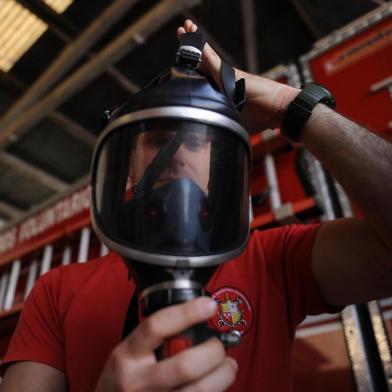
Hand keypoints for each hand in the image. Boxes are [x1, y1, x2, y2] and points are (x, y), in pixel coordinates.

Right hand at [95, 297, 237, 390]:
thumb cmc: (124, 380)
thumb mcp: (129, 353)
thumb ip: (156, 337)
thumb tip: (196, 317)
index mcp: (127, 356)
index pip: (157, 326)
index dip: (187, 312)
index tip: (209, 305)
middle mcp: (137, 383)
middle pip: (186, 365)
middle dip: (213, 352)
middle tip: (218, 346)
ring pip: (200, 391)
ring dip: (223, 375)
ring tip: (227, 366)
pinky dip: (217, 390)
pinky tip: (216, 384)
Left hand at [177, 20, 299, 132]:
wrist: (281, 110)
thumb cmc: (263, 117)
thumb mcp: (236, 122)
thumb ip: (224, 122)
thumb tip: (214, 134)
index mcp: (223, 92)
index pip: (203, 77)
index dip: (192, 66)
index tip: (181, 58)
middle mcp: (225, 81)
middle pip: (202, 64)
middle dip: (190, 48)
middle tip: (181, 30)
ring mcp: (229, 77)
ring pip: (207, 59)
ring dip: (194, 43)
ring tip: (184, 28)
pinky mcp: (234, 77)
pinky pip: (215, 64)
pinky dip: (205, 53)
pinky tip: (194, 39)